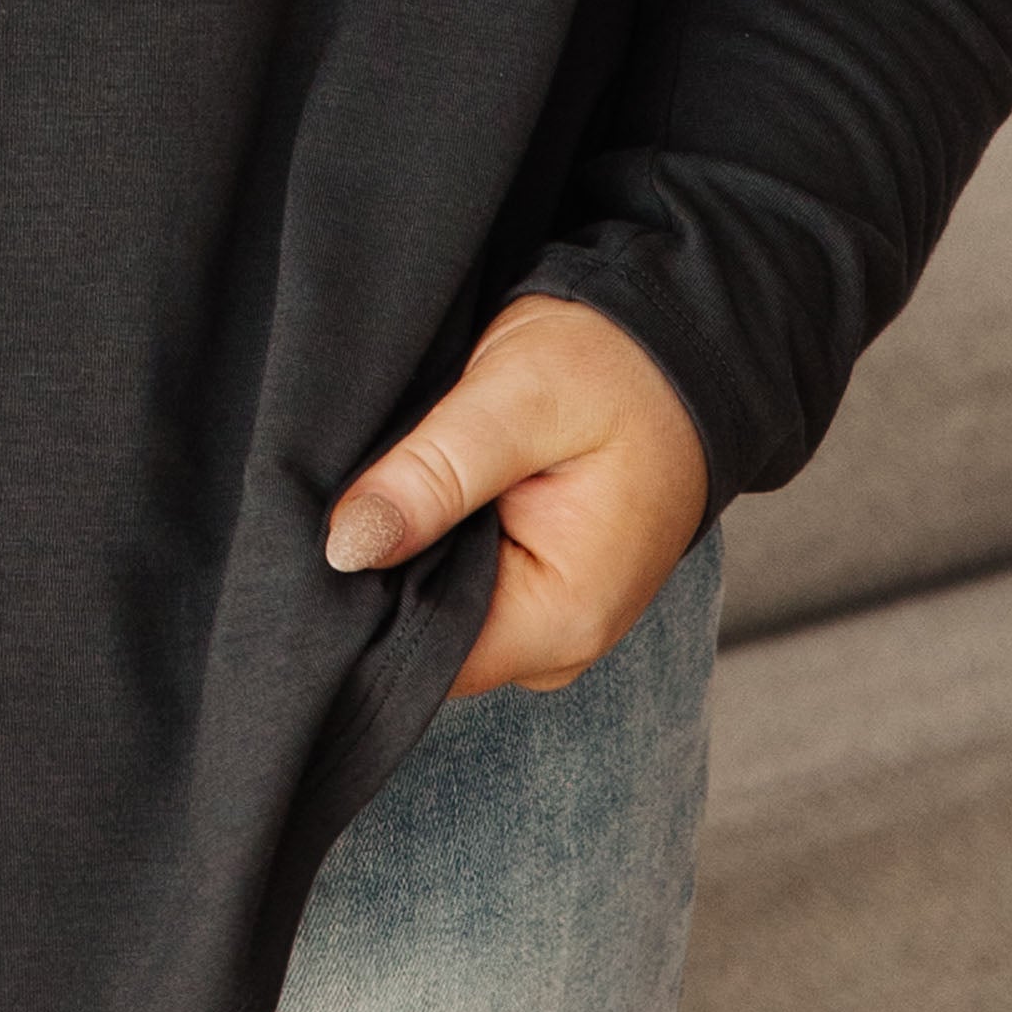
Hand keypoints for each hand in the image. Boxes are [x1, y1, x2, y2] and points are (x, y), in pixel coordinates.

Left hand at [325, 296, 710, 697]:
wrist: (677, 350)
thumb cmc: (615, 367)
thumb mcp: (521, 397)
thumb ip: (436, 473)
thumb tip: (347, 547)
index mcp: (565, 617)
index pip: (422, 660)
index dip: (364, 600)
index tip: (334, 529)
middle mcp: (562, 643)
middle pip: (426, 641)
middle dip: (383, 572)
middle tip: (365, 486)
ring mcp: (553, 624)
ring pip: (438, 615)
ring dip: (410, 554)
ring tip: (406, 481)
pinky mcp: (540, 595)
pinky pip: (461, 591)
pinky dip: (435, 546)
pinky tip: (430, 496)